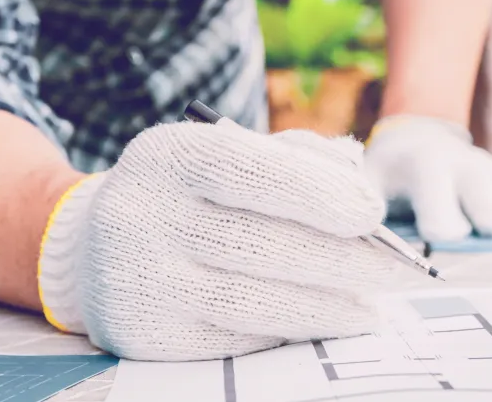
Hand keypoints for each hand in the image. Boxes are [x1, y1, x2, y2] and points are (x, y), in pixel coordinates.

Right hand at [36, 121, 399, 360]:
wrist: (95, 248)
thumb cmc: (193, 193)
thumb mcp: (230, 154)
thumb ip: (298, 158)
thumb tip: (359, 184)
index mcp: (168, 153)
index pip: (247, 169)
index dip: (315, 192)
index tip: (372, 213)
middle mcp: (140, 213)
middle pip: (256, 242)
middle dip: (340, 260)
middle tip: (397, 272)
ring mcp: (136, 278)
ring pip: (248, 300)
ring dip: (323, 308)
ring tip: (371, 310)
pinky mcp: (143, 334)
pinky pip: (231, 337)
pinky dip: (285, 331)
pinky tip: (323, 323)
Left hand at [365, 115, 491, 241]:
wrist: (415, 138)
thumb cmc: (387, 171)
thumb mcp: (364, 181)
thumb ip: (360, 203)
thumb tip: (359, 226)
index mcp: (428, 172)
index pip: (441, 210)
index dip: (444, 226)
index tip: (444, 237)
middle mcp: (466, 171)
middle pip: (490, 207)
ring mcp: (491, 175)